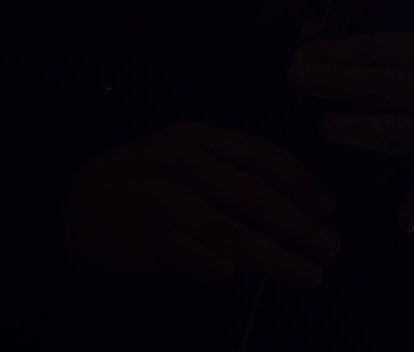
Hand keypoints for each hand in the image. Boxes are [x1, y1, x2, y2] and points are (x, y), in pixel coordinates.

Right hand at [61, 119, 341, 288]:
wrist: (83, 200)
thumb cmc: (149, 185)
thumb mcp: (190, 165)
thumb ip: (232, 180)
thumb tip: (294, 210)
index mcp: (200, 138)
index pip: (260, 154)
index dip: (299, 180)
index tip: (328, 205)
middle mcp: (182, 160)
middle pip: (251, 194)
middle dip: (297, 224)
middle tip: (330, 247)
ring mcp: (160, 193)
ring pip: (227, 229)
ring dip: (272, 256)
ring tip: (305, 274)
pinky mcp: (142, 228)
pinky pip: (186, 250)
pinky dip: (209, 263)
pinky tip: (228, 275)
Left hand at [287, 30, 413, 233]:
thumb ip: (370, 48)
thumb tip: (307, 31)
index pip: (379, 50)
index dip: (336, 52)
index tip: (299, 55)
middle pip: (385, 85)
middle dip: (336, 82)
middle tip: (294, 80)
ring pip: (402, 130)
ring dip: (362, 129)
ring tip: (325, 125)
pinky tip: (401, 222)